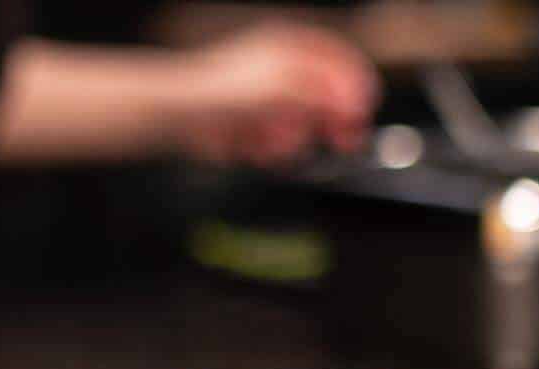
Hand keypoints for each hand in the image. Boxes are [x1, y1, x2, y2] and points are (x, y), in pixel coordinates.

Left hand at [172, 24, 378, 166]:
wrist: (175, 119)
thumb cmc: (220, 93)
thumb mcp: (281, 87)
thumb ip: (321, 92)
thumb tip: (353, 100)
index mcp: (290, 48)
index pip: (340, 63)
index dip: (356, 88)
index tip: (362, 114)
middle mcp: (280, 72)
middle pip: (326, 98)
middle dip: (331, 121)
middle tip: (343, 142)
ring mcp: (265, 100)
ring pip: (300, 127)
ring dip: (290, 138)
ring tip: (269, 140)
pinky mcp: (251, 127)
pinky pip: (274, 144)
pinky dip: (267, 149)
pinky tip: (251, 147)